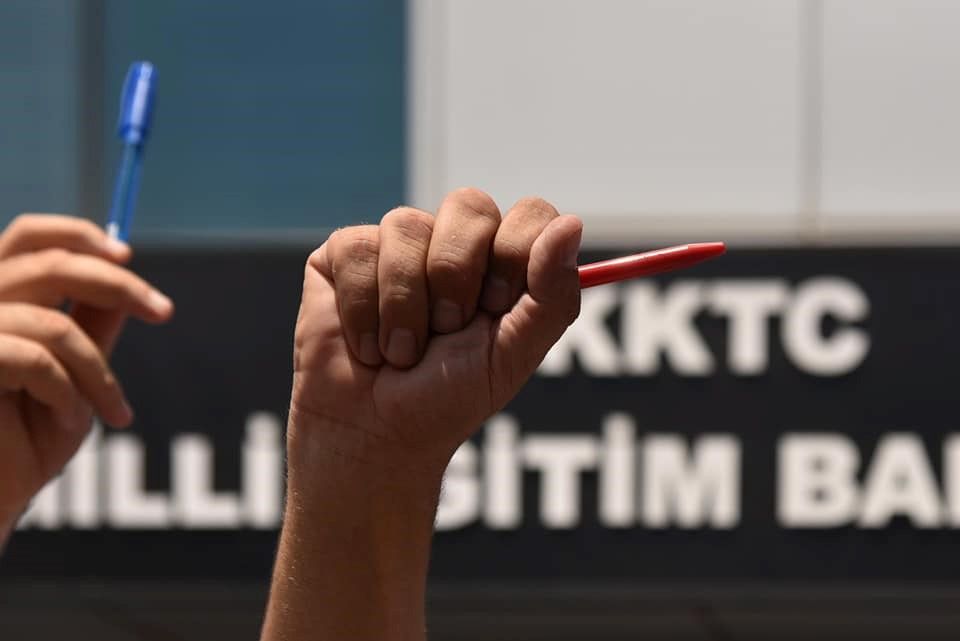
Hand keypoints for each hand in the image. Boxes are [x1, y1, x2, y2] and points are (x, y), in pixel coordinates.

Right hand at [0, 215, 173, 526]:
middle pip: (48, 264)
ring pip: (54, 326)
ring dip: (98, 372)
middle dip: (117, 285)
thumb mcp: (74, 372)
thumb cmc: (26, 440)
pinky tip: (73, 419)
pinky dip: (68, 392)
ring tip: (114, 410)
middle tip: (165, 312)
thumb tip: (122, 270)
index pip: (27, 237)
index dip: (77, 234)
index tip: (128, 257)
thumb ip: (90, 322)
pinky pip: (34, 360)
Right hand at [291, 188, 581, 468]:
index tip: (496, 307)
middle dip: (455, 278)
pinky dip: (363, 309)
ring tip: (401, 350)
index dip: (513, 256)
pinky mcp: (345, 254)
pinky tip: (366, 343)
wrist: (374, 432)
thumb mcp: (513, 355)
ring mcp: (398, 244)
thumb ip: (552, 295)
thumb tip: (570, 225)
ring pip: (405, 224)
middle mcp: (453, 242)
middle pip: (469, 204)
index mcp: (503, 261)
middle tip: (448, 329)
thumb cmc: (448, 396)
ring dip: (404, 305)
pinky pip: (357, 248)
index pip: (530, 214)